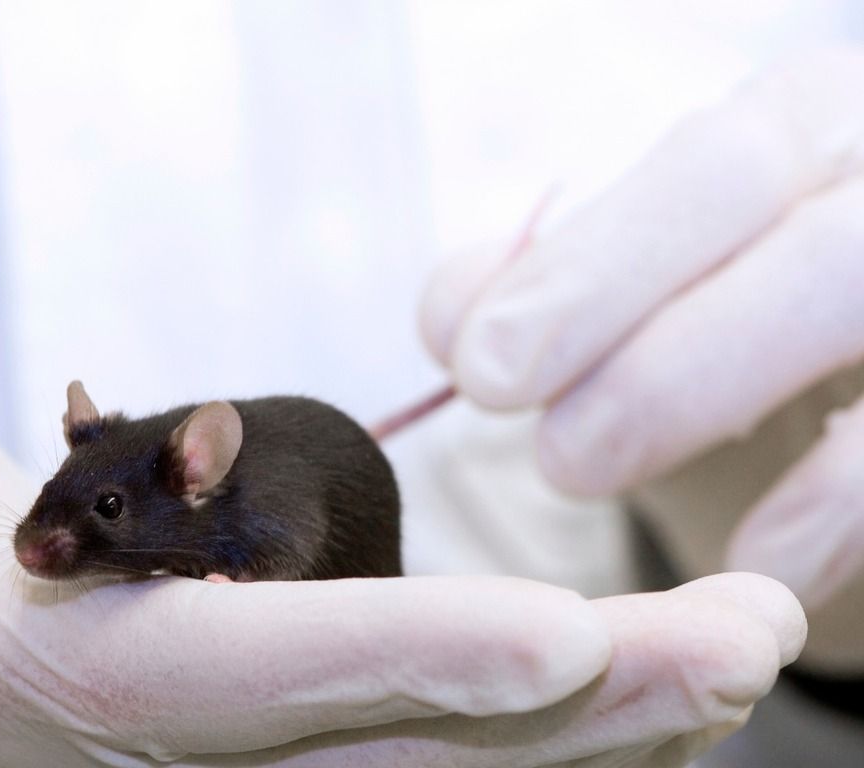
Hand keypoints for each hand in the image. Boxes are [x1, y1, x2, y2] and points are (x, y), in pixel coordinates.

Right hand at [0, 259, 803, 766]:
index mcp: (72, 677)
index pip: (255, 675)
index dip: (403, 661)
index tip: (568, 637)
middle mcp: (178, 759)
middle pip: (401, 748)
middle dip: (588, 708)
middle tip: (753, 633)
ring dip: (611, 729)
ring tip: (749, 654)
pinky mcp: (287, 751)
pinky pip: (442, 761)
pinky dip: (558, 739)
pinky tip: (654, 695)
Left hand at [420, 48, 863, 671]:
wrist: (853, 389)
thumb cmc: (737, 319)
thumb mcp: (647, 290)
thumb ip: (548, 286)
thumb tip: (455, 316)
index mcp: (798, 130)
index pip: (702, 165)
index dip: (584, 264)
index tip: (478, 364)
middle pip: (763, 201)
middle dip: (613, 303)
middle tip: (521, 420)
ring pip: (840, 285)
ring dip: (691, 383)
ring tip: (576, 469)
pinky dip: (838, 502)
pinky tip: (756, 561)